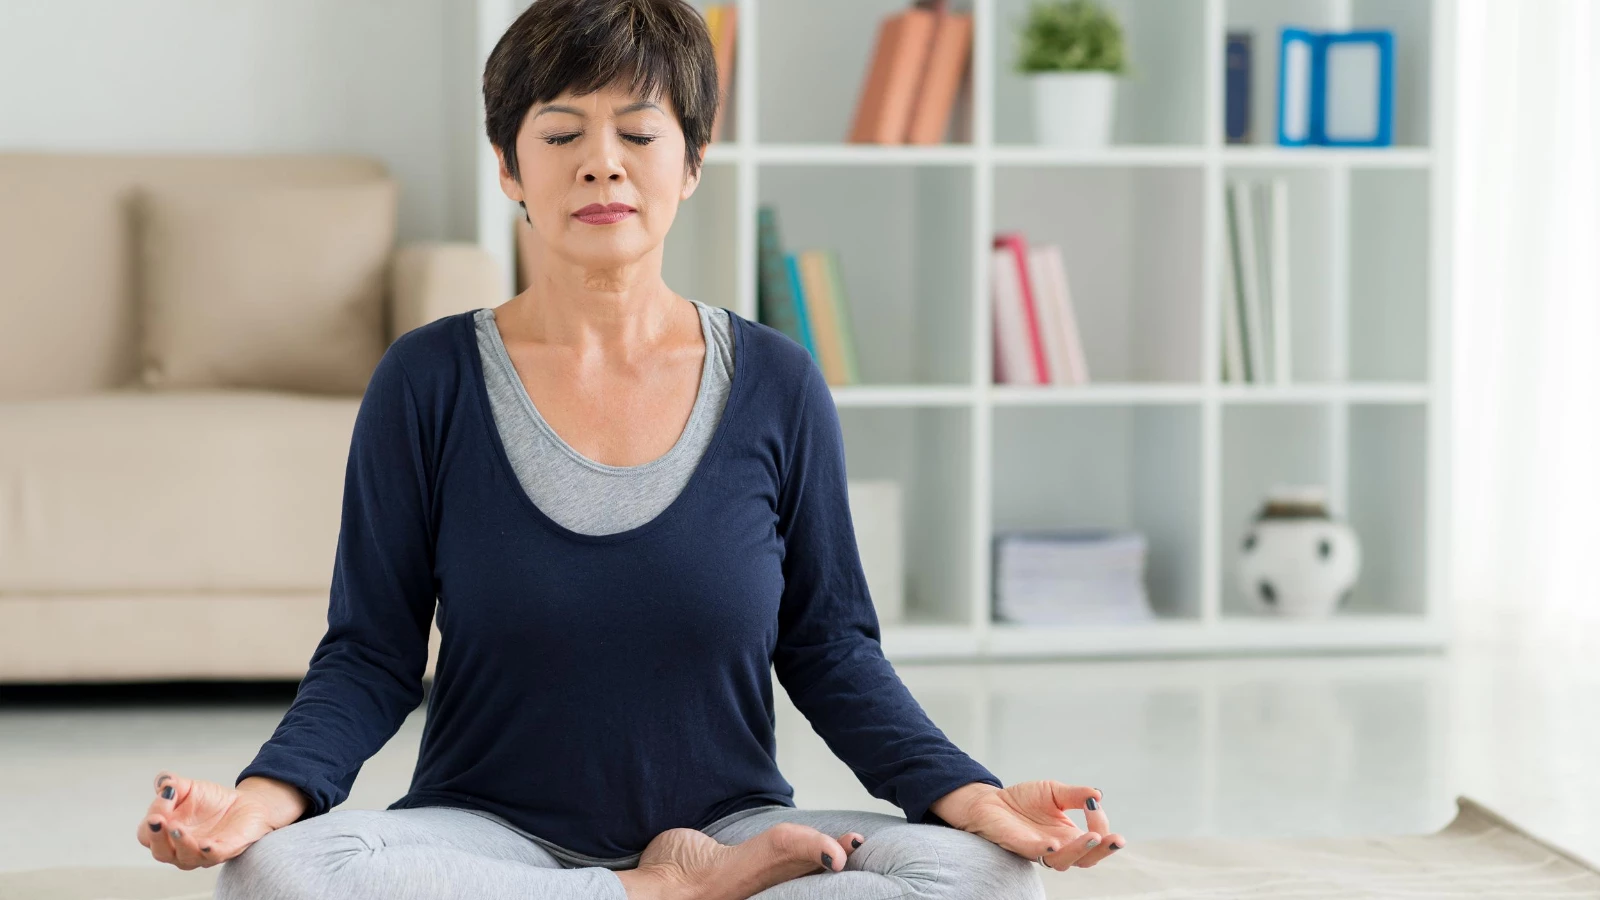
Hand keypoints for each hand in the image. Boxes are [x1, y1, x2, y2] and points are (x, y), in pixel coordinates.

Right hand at [135, 771, 284, 867]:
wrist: (246, 803)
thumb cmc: (211, 800)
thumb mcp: (189, 787)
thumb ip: (173, 783)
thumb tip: (163, 783)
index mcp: (165, 833)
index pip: (146, 834)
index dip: (149, 820)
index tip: (162, 798)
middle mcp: (179, 848)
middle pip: (161, 852)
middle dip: (157, 837)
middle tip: (159, 821)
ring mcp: (201, 853)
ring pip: (185, 857)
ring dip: (180, 843)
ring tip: (177, 828)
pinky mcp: (225, 850)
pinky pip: (214, 857)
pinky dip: (209, 852)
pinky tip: (206, 845)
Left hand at [942, 780, 1125, 869]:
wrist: (991, 801)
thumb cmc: (1023, 800)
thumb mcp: (1054, 792)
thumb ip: (1075, 795)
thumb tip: (1098, 795)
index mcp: (1069, 835)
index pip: (1095, 839)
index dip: (1101, 826)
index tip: (1096, 806)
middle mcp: (1058, 847)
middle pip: (1086, 859)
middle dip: (1103, 850)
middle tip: (1116, 840)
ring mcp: (1039, 849)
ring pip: (1063, 861)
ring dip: (1079, 850)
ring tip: (1092, 837)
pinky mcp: (1019, 845)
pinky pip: (1034, 853)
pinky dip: (1045, 850)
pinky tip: (1054, 844)